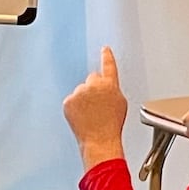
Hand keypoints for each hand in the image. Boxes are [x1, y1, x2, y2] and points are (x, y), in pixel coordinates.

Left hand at [63, 46, 128, 165]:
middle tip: (98, 105)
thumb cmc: (111, 125)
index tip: (105, 49)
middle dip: (94, 88)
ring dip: (84, 99)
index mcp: (109, 84)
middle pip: (92, 79)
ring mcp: (79, 92)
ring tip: (91, 115)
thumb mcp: (120, 103)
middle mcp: (93, 85)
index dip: (106, 56)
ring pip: (81, 90)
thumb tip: (105, 86)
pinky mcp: (68, 101)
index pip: (108, 65)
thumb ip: (112, 89)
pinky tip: (82, 117)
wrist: (99, 139)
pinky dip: (75, 107)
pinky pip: (72, 100)